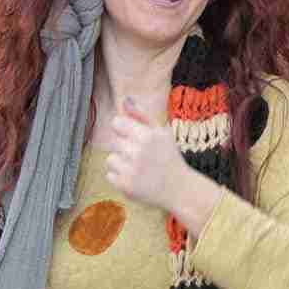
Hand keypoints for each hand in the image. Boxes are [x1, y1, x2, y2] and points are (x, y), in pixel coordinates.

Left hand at [104, 99, 216, 227]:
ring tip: (138, 168)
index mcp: (147, 136)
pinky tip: (136, 178)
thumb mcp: (162, 132)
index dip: (123, 129)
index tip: (133, 137)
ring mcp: (131, 170)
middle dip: (125, 148)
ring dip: (121, 163)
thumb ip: (142, 115)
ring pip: (110, 159)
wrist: (179, 189)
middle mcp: (138, 152)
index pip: (116, 123)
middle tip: (142, 156)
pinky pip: (110, 175)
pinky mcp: (126, 186)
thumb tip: (125, 99)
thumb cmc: (169, 157)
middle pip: (114, 142)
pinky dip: (120, 178)